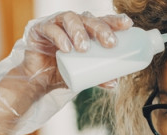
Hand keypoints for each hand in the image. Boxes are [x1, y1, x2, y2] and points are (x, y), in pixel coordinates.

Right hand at [16, 11, 133, 92]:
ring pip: (70, 19)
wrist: (38, 81)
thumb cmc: (63, 72)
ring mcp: (55, 24)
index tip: (127, 24)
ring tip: (85, 48)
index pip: (102, 21)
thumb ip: (98, 77)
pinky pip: (50, 29)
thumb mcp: (84, 75)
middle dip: (101, 29)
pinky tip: (67, 48)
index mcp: (85, 30)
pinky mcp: (39, 29)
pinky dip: (59, 37)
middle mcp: (72, 23)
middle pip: (89, 19)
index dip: (115, 20)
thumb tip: (115, 82)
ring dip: (79, 32)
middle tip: (111, 43)